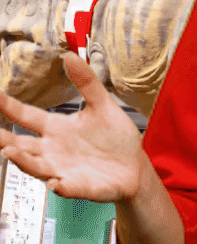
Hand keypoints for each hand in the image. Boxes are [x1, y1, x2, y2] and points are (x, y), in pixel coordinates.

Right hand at [0, 53, 145, 203]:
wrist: (135, 167)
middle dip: (4, 140)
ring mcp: (64, 170)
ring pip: (37, 167)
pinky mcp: (81, 187)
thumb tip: (69, 55)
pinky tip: (55, 183)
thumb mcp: (103, 107)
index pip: (26, 116)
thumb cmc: (115, 138)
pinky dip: (61, 186)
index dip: (8, 106)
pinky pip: (68, 188)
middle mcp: (53, 150)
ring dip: (23, 161)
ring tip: (10, 153)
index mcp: (56, 129)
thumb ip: (87, 83)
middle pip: (21, 145)